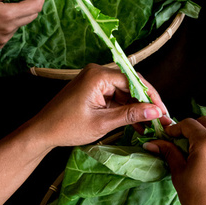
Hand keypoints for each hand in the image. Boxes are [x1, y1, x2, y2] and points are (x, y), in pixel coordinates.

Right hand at [0, 0, 44, 48]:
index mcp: (7, 15)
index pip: (35, 7)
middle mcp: (9, 30)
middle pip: (32, 16)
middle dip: (32, 4)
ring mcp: (4, 39)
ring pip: (20, 24)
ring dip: (18, 14)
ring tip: (2, 6)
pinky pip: (10, 32)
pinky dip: (9, 23)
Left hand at [30, 63, 169, 149]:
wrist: (42, 132)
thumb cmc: (68, 127)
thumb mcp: (103, 123)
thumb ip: (131, 115)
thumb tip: (155, 111)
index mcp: (99, 75)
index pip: (134, 80)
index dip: (151, 96)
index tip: (163, 111)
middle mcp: (98, 72)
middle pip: (131, 84)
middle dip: (146, 103)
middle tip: (160, 119)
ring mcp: (95, 80)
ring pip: (125, 92)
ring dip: (136, 108)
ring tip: (150, 125)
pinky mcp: (94, 90)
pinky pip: (115, 97)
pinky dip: (125, 109)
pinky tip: (136, 123)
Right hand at [147, 117, 205, 204]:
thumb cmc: (198, 201)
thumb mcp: (179, 174)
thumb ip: (168, 152)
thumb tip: (153, 143)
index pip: (188, 124)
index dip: (175, 128)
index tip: (167, 136)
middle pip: (205, 122)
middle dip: (190, 128)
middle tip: (179, 141)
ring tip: (195, 147)